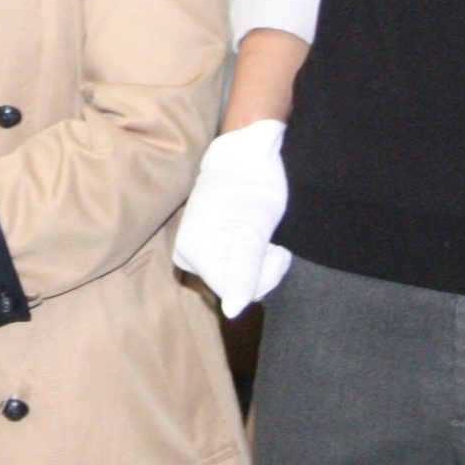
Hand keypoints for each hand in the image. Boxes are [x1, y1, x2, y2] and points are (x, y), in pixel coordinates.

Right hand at [173, 120, 292, 316]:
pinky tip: (252, 231)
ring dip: (257, 260)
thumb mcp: (252, 234)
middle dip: (260, 268)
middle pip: (234, 286)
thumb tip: (233, 312)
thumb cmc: (252, 188)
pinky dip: (249, 252)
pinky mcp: (204, 238)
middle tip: (270, 240)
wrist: (246, 152)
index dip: (263, 275)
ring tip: (261, 232)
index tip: (277, 249)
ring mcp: (194, 246)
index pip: (236, 293)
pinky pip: (231, 261)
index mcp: (193, 254)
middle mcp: (187, 254)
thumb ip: (242, 273)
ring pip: (236, 275)